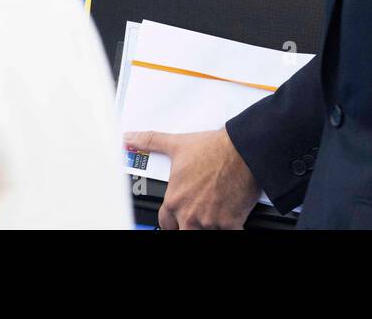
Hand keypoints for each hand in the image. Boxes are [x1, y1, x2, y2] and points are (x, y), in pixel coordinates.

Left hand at [123, 128, 259, 229]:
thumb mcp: (177, 144)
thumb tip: (129, 138)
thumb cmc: (213, 149)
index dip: (172, 218)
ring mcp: (210, 221)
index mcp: (174, 200)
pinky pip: (228, 233)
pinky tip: (232, 218)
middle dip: (189, 224)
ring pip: (204, 233)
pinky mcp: (230, 223)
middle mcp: (190, 214)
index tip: (178, 214)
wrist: (242, 149)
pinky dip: (230, 227)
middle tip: (199, 212)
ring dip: (209, 226)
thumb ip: (151, 142)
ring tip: (215, 212)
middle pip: (183, 231)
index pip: (165, 222)